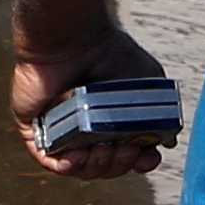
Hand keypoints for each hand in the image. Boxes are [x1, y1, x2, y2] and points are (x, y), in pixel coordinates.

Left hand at [12, 24, 175, 178]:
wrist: (74, 37)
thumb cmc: (110, 51)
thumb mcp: (147, 79)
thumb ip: (159, 110)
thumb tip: (169, 141)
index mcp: (110, 117)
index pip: (125, 151)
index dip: (139, 160)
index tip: (149, 156)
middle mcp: (84, 124)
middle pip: (104, 164)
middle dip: (119, 164)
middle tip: (127, 149)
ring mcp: (59, 127)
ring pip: (79, 166)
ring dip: (97, 167)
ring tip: (104, 150)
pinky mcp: (35, 126)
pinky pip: (48, 158)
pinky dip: (66, 165)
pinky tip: (79, 156)